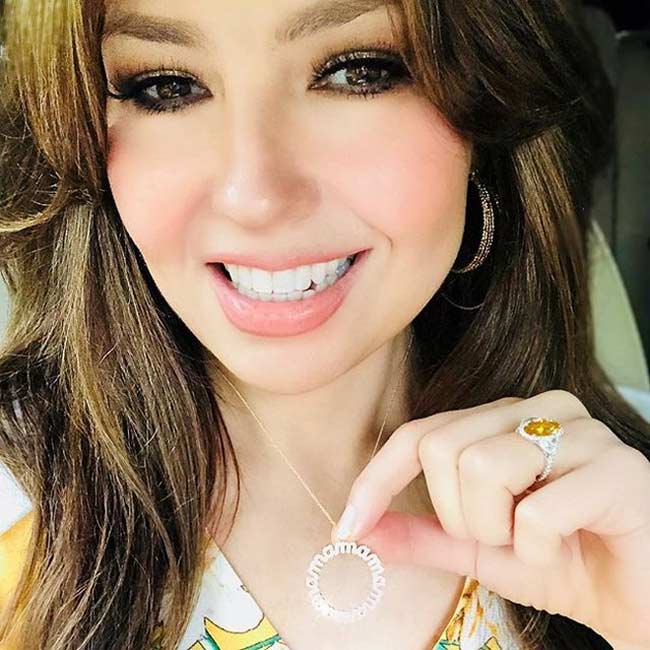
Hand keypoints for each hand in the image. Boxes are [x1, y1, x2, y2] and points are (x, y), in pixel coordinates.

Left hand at [331, 390, 649, 649]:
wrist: (636, 598)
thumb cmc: (559, 562)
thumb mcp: (477, 549)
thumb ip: (420, 534)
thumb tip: (358, 529)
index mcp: (502, 418)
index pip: (419, 433)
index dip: (377, 480)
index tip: (348, 527)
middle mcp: (538, 409)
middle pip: (443, 448)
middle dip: (458, 516)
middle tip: (500, 538)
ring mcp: (582, 431)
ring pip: (483, 468)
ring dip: (498, 531)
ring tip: (533, 542)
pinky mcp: (619, 468)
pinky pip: (537, 513)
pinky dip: (538, 551)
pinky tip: (565, 548)